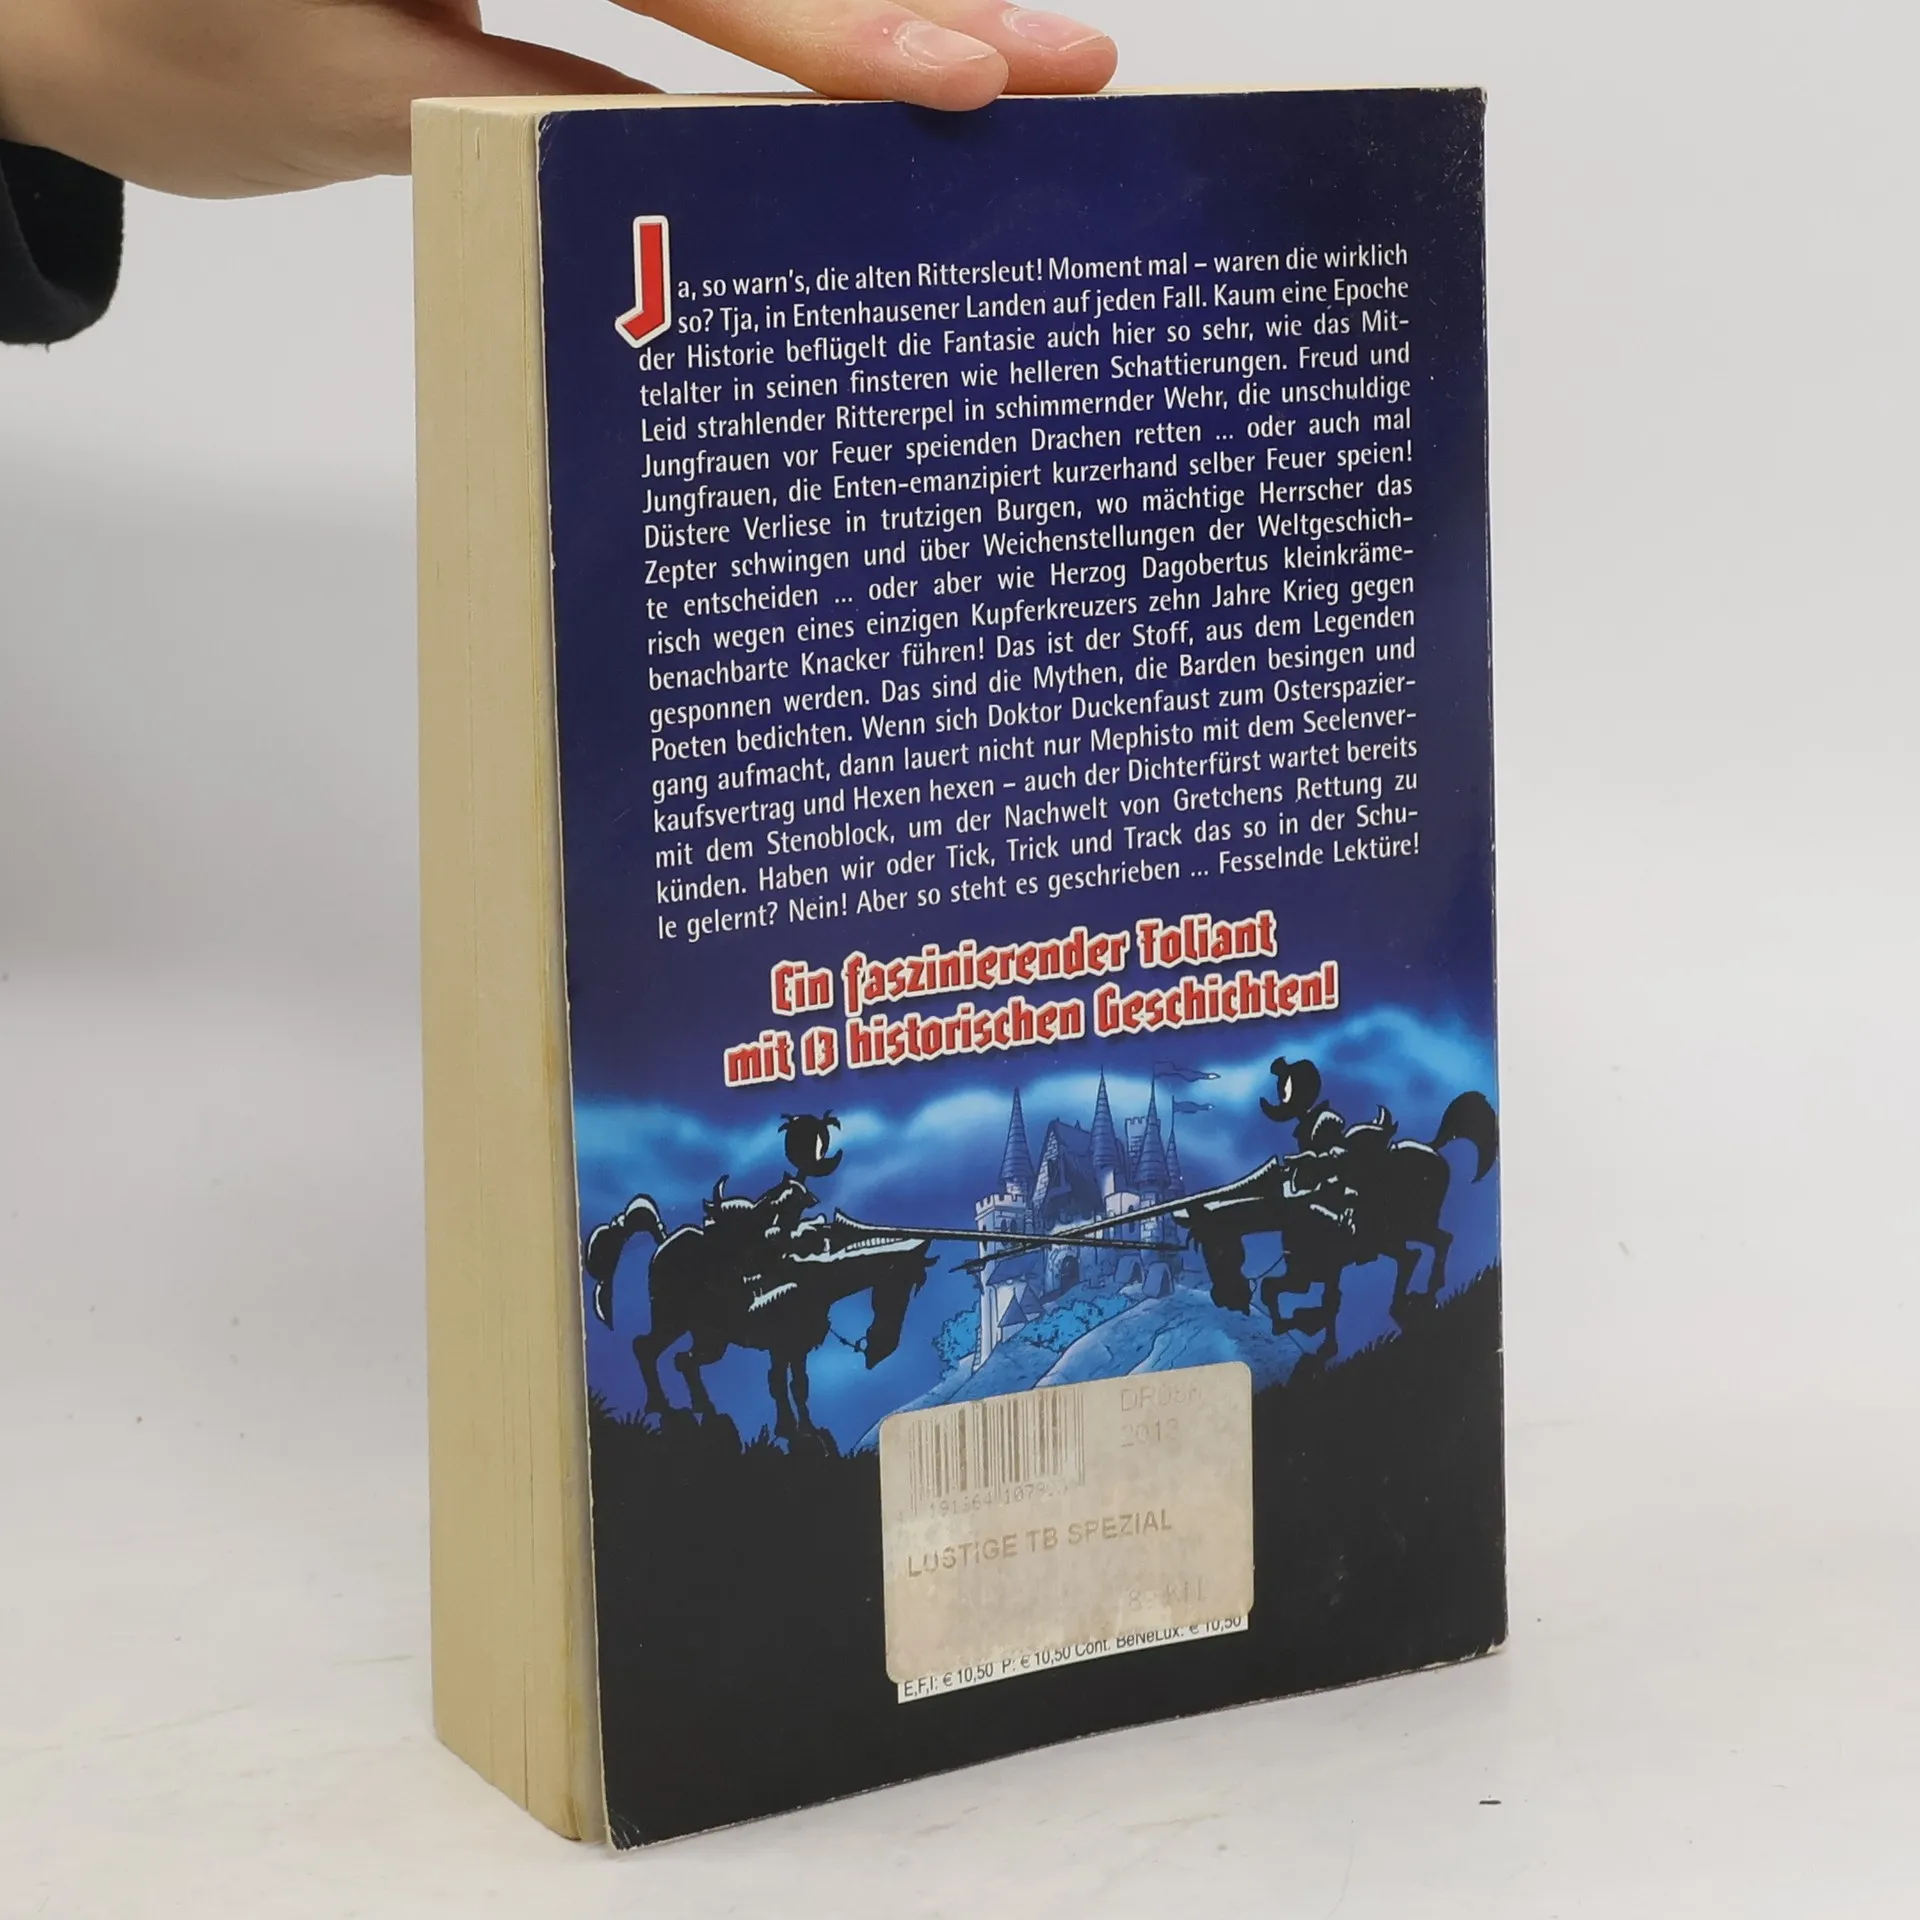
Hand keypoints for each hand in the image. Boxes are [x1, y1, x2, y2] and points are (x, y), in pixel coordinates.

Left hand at [0, 0, 1116, 196]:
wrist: (71, 10)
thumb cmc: (174, 43)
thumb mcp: (351, 90)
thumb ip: (541, 105)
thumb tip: (724, 142)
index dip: (831, 23)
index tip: (961, 77)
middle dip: (902, 2)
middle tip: (1061, 62)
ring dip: (865, 9)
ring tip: (1007, 57)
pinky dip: (783, 30)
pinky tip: (883, 58)